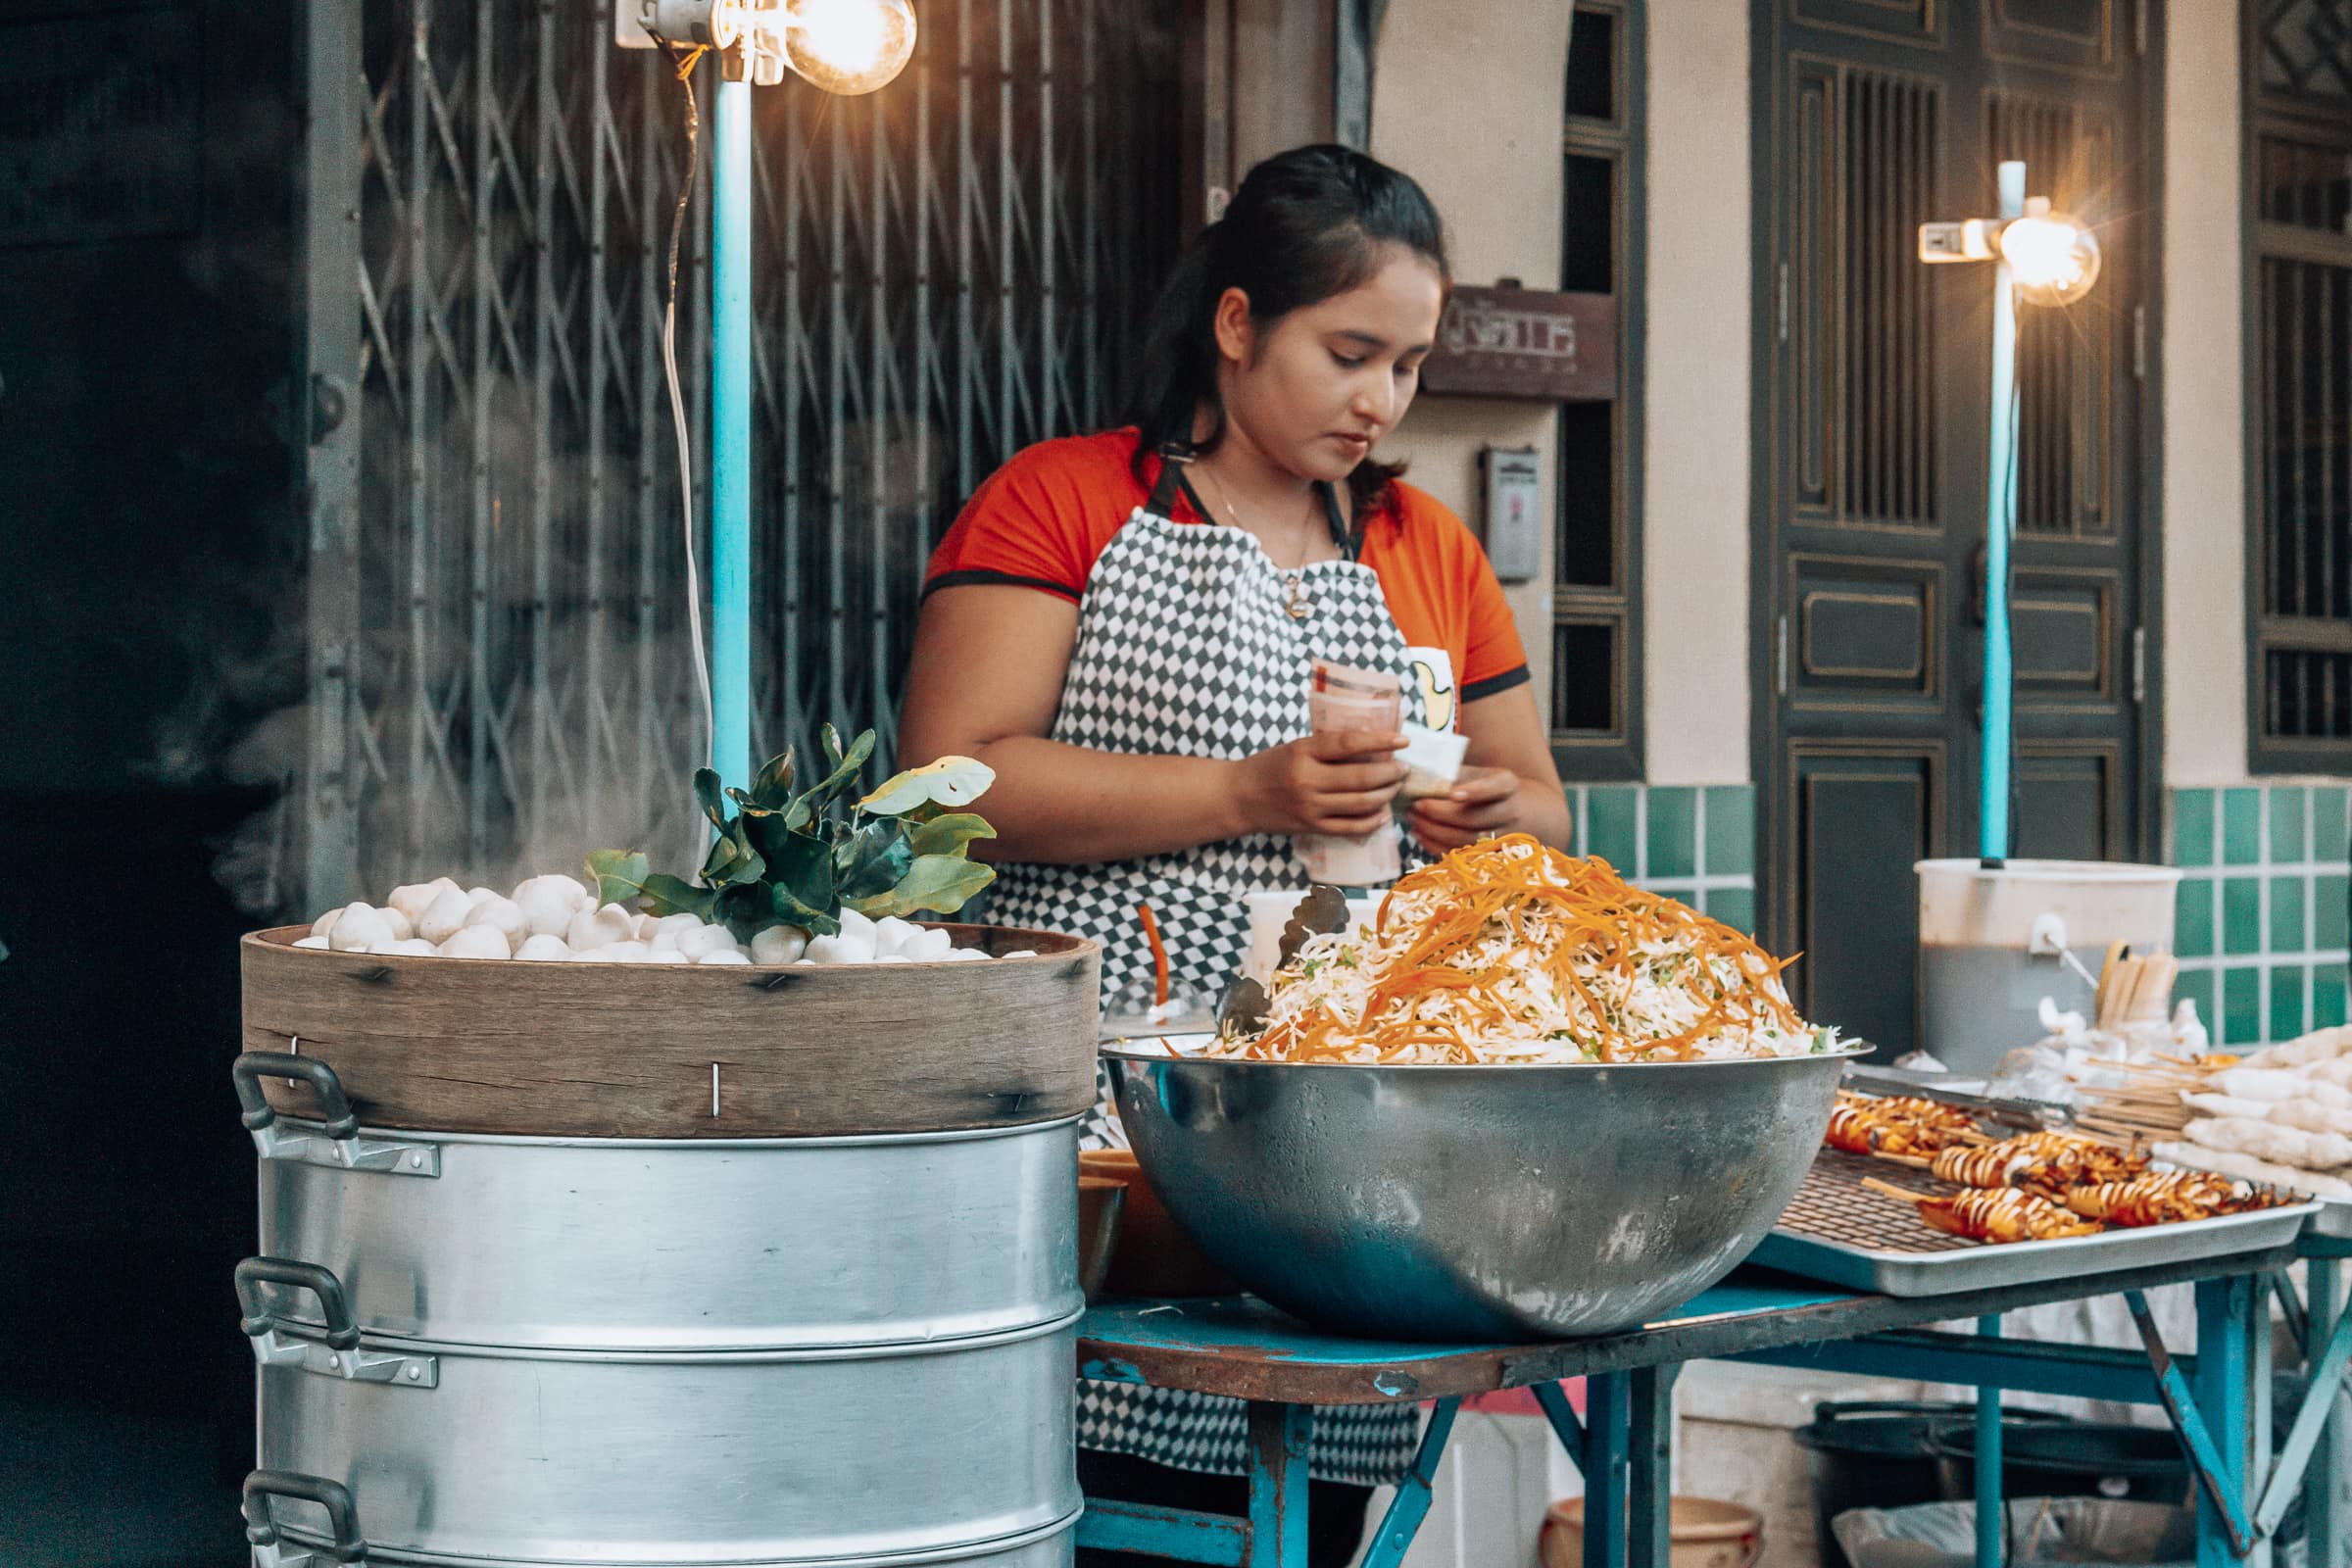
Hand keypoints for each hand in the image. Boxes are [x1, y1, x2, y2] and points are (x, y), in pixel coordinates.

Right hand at [1234, 729, 1407, 837]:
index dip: (1380, 741)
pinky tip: (1382, 813)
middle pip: (1361, 777)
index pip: (1349, 743)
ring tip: (1395, 787)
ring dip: (1385, 795)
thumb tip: (1373, 744)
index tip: (1402, 741)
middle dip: (1390, 773)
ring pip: (1361, 803)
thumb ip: (1328, 747)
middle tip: (1402, 769)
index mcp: (1303, 752)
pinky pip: (1351, 828)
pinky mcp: (1311, 827)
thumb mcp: (1296, 746)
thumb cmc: (1270, 766)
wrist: (1239, 797)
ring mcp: (1310, 807)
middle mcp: (1307, 780)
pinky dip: (1372, 821)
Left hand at [1410, 766, 1523, 851]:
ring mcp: (1501, 836)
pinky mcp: (1488, 854)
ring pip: (1466, 840)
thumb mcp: (1476, 773)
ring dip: (1434, 831)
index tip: (1453, 794)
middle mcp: (1509, 812)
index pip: (1495, 788)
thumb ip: (1453, 774)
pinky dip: (1435, 845)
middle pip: (1476, 818)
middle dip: (1441, 813)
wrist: (1514, 810)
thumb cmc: (1485, 787)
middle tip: (1417, 805)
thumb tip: (1418, 777)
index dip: (1475, 792)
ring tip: (1414, 819)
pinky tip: (1419, 834)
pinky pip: (1460, 854)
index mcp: (1507, 786)